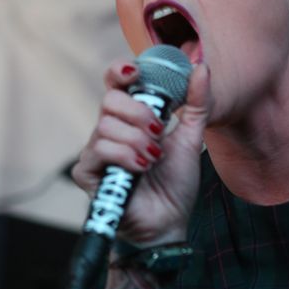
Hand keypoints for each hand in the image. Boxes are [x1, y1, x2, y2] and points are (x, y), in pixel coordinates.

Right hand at [72, 59, 210, 244]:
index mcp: (130, 118)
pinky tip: (141, 170)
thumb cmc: (175, 182)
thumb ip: (196, 103)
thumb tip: (201, 67)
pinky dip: (127, 157)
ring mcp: (95, 151)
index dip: (120, 71)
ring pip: (106, 126)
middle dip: (140, 114)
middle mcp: (109, 130)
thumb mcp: (190, 138)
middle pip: (109, 100)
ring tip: (154, 159)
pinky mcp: (87, 172)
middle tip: (159, 133)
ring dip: (138, 142)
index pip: (115, 84)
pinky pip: (101, 150)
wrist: (170, 221)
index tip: (137, 72)